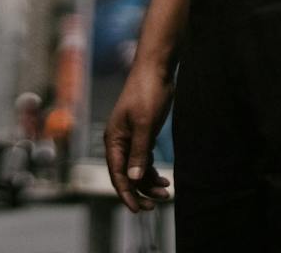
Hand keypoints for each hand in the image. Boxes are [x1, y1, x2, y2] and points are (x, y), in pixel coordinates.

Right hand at [103, 67, 173, 211]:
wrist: (155, 69)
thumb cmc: (148, 93)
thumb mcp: (145, 124)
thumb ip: (139, 152)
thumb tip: (133, 179)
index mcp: (114, 139)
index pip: (117, 174)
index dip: (126, 194)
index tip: (138, 210)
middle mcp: (118, 141)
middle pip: (125, 175)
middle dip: (140, 191)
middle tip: (156, 205)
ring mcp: (130, 138)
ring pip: (135, 169)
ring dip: (149, 182)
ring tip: (167, 192)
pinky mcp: (141, 134)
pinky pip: (142, 160)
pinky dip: (151, 171)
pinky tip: (164, 179)